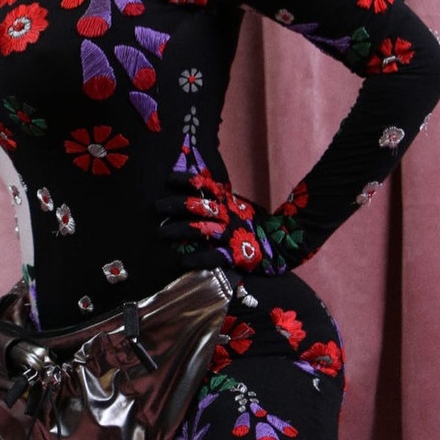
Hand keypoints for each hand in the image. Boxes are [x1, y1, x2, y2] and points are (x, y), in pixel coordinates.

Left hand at [156, 169, 278, 273]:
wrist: (282, 244)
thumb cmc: (254, 224)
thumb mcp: (238, 206)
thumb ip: (221, 199)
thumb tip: (199, 189)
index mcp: (228, 201)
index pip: (206, 185)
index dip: (187, 181)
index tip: (169, 179)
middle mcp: (228, 215)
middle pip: (199, 206)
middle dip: (176, 205)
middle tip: (156, 206)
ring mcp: (232, 234)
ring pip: (203, 229)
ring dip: (180, 230)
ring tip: (161, 232)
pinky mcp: (236, 255)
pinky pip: (215, 256)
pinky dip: (198, 258)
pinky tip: (182, 261)